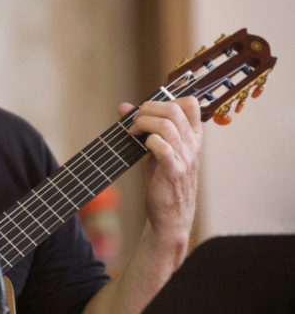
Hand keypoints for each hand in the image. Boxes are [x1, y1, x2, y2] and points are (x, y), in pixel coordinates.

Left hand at [119, 97, 202, 260]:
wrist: (169, 217)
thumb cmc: (161, 181)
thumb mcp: (154, 150)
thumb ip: (143, 127)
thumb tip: (123, 106)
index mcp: (192, 137)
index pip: (191, 104)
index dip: (167, 99)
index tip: (149, 111)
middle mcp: (192, 144)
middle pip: (175, 108)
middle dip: (148, 108)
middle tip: (135, 121)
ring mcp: (185, 157)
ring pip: (167, 124)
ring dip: (143, 123)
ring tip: (133, 132)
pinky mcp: (173, 171)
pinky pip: (161, 146)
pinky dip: (147, 140)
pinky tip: (140, 145)